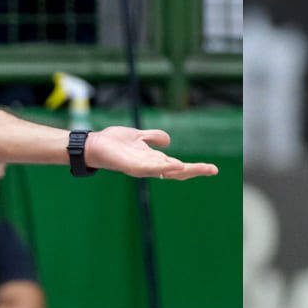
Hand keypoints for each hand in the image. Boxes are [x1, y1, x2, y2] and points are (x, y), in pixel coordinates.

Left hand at [83, 126, 217, 179]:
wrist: (94, 145)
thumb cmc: (114, 142)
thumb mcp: (139, 136)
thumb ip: (153, 137)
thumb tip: (169, 141)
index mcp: (153, 161)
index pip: (178, 167)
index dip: (195, 168)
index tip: (213, 168)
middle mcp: (149, 167)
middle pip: (177, 171)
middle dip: (195, 171)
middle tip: (213, 170)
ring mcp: (140, 167)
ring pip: (165, 171)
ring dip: (182, 170)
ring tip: (198, 168)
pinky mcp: (130, 166)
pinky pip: (147, 168)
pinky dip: (161, 167)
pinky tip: (172, 166)